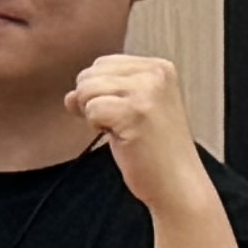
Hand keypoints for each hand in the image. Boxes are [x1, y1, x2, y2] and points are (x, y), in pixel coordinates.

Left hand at [68, 53, 207, 213]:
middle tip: (121, 125)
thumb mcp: (132, 109)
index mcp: (158, 67)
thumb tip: (70, 96)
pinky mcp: (135, 112)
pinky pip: (91, 110)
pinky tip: (122, 138)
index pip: (102, 63)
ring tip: (122, 131)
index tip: (120, 113)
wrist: (178, 184)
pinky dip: (97, 127)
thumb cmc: (155, 151)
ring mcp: (147, 92)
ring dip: (95, 116)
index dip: (98, 92)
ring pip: (86, 90)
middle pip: (90, 74)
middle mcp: (155, 74)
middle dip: (93, 102)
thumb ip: (104, 92)